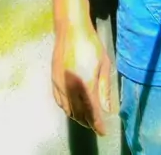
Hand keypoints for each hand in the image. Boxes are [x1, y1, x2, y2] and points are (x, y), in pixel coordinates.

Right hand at [52, 21, 112, 135]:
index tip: (103, 131)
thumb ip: (105, 88)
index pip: (92, 112)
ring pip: (68, 109)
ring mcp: (60, 84)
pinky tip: (73, 108)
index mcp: (85, 84)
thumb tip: (107, 109)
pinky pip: (59, 101)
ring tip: (87, 118)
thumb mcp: (104, 64)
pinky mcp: (53, 79)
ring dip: (78, 116)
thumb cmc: (91, 44)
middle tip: (97, 125)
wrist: (70, 29)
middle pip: (79, 113)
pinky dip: (67, 108)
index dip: (98, 124)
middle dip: (88, 122)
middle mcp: (71, 87)